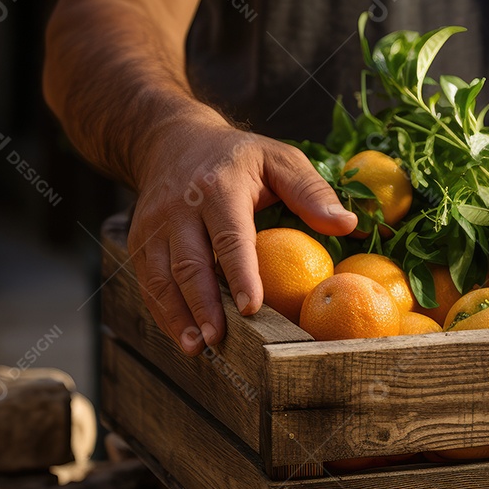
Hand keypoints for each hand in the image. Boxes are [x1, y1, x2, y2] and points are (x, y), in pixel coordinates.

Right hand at [127, 120, 357, 353]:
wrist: (173, 140)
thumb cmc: (238, 157)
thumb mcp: (279, 159)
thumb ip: (312, 191)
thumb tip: (348, 225)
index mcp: (218, 188)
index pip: (230, 237)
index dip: (240, 274)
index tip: (251, 308)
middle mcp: (180, 208)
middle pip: (190, 263)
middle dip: (203, 305)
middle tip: (218, 339)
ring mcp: (155, 225)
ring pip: (160, 276)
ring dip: (177, 315)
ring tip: (195, 347)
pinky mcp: (140, 240)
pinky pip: (148, 280)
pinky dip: (162, 311)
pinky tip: (181, 335)